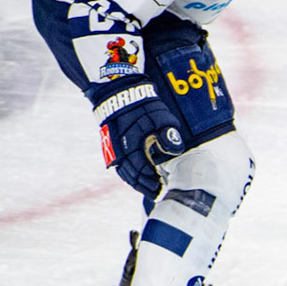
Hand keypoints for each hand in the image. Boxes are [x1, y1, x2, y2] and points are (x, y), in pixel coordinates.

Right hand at [93, 78, 184, 198]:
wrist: (117, 92)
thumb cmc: (142, 105)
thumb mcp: (161, 117)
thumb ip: (169, 135)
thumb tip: (176, 151)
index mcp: (133, 146)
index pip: (143, 171)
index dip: (153, 182)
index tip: (164, 188)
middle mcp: (121, 151)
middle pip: (133, 176)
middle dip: (146, 186)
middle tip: (158, 193)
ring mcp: (113, 149)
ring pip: (125, 173)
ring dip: (137, 183)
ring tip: (149, 188)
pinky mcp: (110, 146)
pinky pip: (119, 167)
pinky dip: (129, 175)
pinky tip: (137, 177)